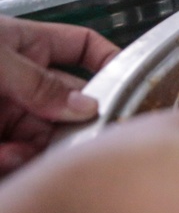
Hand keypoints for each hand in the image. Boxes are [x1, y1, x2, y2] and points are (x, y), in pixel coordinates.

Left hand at [0, 15, 118, 172]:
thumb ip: (39, 83)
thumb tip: (87, 107)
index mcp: (27, 47)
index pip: (82, 47)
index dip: (110, 61)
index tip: (132, 82)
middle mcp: (22, 82)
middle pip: (70, 105)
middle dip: (77, 124)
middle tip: (83, 142)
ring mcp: (6, 114)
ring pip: (46, 138)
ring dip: (44, 152)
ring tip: (25, 155)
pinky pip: (18, 159)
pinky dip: (16, 165)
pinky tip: (5, 158)